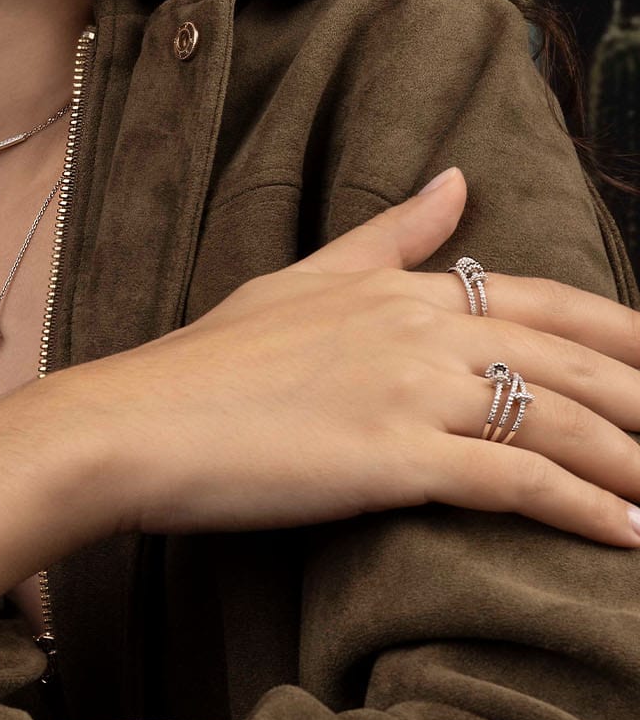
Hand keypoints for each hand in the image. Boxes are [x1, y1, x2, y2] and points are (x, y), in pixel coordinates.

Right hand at [90, 167, 639, 547]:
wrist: (130, 426)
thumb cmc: (202, 367)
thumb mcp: (299, 282)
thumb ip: (388, 237)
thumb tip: (456, 181)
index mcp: (402, 288)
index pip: (546, 302)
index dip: (624, 337)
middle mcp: (422, 329)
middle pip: (576, 362)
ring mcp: (411, 390)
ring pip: (562, 423)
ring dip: (634, 468)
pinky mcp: (394, 457)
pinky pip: (517, 483)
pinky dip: (583, 511)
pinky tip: (627, 538)